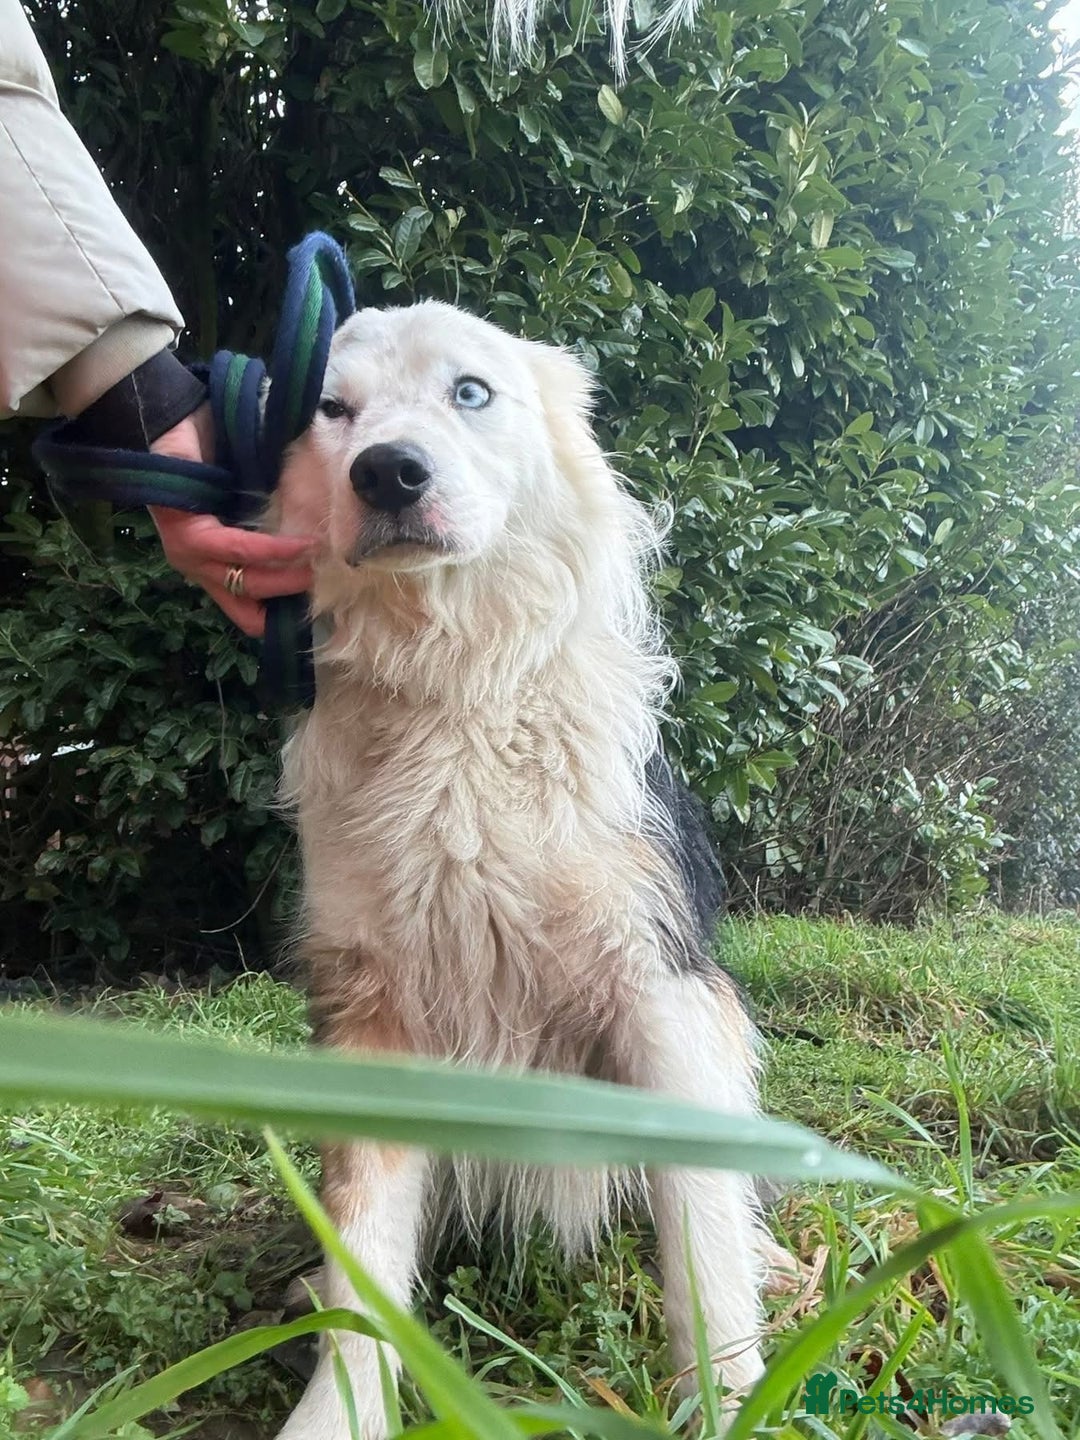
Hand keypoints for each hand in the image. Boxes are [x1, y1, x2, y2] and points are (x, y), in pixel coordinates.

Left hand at [148, 403, 314, 637]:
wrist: (175, 419)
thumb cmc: (215, 459)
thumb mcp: (248, 505)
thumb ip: (270, 530)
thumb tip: (320, 554)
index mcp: (210, 566)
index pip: (246, 613)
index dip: (282, 620)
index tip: (321, 606)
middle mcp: (196, 567)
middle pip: (251, 603)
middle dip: (294, 597)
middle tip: (332, 582)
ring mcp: (187, 552)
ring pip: (245, 580)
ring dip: (288, 576)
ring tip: (321, 562)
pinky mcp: (185, 530)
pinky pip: (235, 549)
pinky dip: (272, 551)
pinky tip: (301, 545)